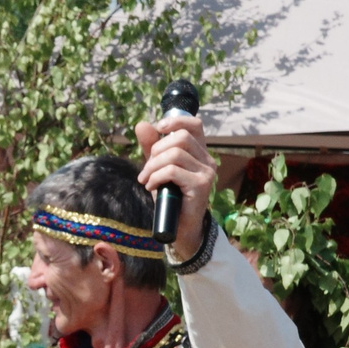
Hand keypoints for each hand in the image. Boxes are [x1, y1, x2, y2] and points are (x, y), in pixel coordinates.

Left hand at [133, 112, 217, 258]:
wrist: (178, 227)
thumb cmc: (169, 196)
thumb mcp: (157, 167)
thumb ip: (151, 147)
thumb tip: (141, 124)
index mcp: (199, 152)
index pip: (195, 124)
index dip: (176, 120)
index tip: (159, 128)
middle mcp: (207, 160)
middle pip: (181, 137)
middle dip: (156, 150)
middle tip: (146, 168)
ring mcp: (206, 172)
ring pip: (175, 154)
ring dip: (153, 166)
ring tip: (145, 179)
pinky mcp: (201, 185)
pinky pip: (173, 171)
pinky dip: (156, 177)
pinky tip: (151, 187)